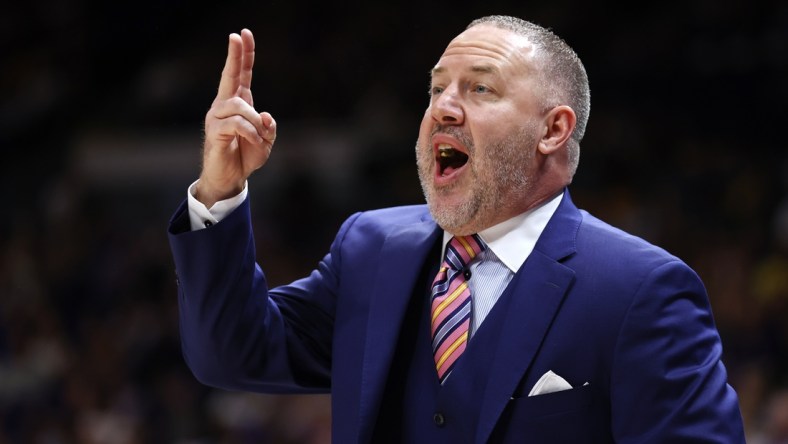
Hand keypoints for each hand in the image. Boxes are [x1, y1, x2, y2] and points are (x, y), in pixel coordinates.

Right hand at [196, 29, 276, 207]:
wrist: (230, 178)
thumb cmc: (246, 156)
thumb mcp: (266, 141)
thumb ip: (269, 127)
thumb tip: (266, 116)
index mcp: (238, 103)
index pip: (241, 74)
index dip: (243, 55)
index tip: (243, 34)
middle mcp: (224, 105)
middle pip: (229, 75)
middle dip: (234, 55)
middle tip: (237, 35)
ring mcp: (217, 117)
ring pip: (239, 105)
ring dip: (256, 121)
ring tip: (261, 137)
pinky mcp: (215, 132)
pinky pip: (237, 124)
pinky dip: (251, 133)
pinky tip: (256, 142)